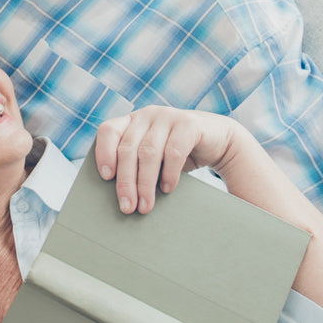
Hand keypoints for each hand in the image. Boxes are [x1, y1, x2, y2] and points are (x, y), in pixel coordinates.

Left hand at [94, 106, 237, 213]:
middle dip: (126, 181)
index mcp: (132, 121)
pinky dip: (169, 174)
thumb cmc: (178, 154)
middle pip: (128, 149)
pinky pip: (173, 151)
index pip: (108, 131)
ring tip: (145, 206)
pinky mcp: (189, 124)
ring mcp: (168, 116)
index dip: (104, 152)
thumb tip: (119, 198)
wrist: (219, 141)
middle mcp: (147, 115)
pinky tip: (167, 189)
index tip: (105, 177)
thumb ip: (135, 165)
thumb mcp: (154, 157)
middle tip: (127, 207)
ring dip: (145, 183)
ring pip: (148, 152)